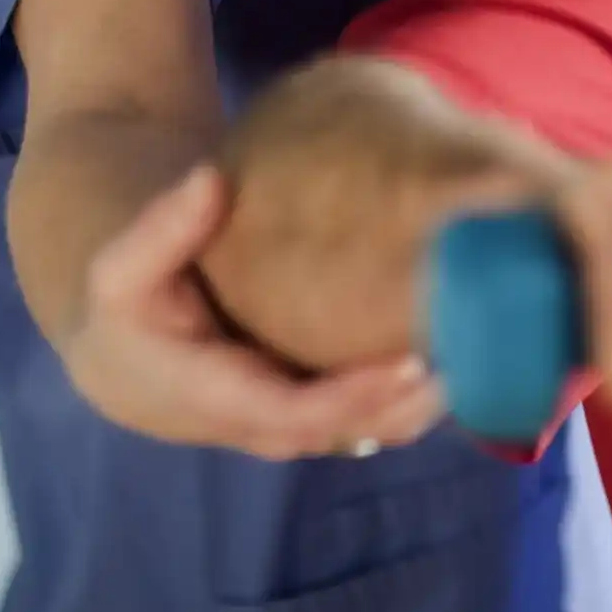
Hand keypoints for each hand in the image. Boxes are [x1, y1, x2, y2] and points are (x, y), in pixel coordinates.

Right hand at [63, 163, 441, 461]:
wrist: (126, 344)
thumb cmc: (129, 305)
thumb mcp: (120, 268)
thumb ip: (159, 230)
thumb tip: (208, 183)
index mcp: (216, 399)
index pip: (295, 414)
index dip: (354, 397)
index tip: (411, 365)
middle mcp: (265, 423)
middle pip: (350, 428)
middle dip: (410, 403)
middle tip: (475, 358)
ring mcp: (298, 419)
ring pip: (372, 426)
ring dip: (429, 401)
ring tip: (491, 352)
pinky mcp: (320, 403)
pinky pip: (376, 407)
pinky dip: (421, 387)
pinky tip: (472, 345)